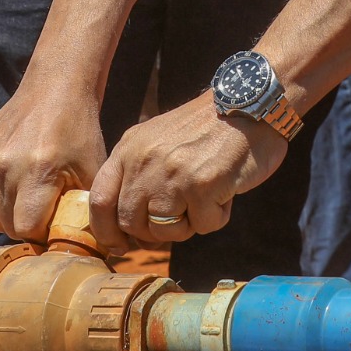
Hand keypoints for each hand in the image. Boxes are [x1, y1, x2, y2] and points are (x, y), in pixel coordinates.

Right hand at [0, 79, 109, 242]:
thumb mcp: (91, 171)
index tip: (54, 223)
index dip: (41, 233)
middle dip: (25, 225)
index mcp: (38, 170)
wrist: (53, 90)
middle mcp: (5, 165)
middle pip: (6, 224)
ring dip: (7, 214)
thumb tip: (90, 250)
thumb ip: (86, 211)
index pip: (25, 229)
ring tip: (29, 197)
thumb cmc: (78, 132)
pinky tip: (12, 186)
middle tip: (43, 211)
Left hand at [91, 94, 286, 248]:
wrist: (250, 104)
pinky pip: (202, 226)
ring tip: (205, 198)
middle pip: (130, 222)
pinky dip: (216, 217)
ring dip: (188, 225)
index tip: (119, 245)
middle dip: (154, 232)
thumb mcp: (158, 139)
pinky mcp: (201, 186)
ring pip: (164, 231)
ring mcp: (171, 175)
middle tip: (180, 217)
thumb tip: (126, 227)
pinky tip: (224, 192)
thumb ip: (139, 173)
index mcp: (129, 148)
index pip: (99, 199)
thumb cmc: (208, 129)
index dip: (105, 230)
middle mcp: (144, 161)